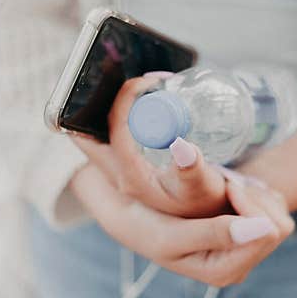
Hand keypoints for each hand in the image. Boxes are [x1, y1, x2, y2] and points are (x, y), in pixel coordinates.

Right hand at [70, 163, 294, 286]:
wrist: (135, 216)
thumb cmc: (147, 226)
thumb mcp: (173, 233)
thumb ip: (216, 233)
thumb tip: (265, 228)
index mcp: (224, 272)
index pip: (268, 232)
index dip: (250, 204)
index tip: (227, 186)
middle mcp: (239, 267)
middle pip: (278, 226)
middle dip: (254, 199)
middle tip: (226, 183)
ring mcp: (243, 252)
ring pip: (278, 216)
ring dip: (255, 195)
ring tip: (226, 187)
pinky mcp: (245, 237)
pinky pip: (272, 210)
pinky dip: (255, 195)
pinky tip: (229, 192)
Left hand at [72, 74, 228, 217]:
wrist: (205, 216)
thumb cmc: (203, 201)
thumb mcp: (201, 186)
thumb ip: (192, 170)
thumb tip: (183, 149)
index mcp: (129, 176)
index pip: (114, 128)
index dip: (126, 98)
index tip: (150, 81)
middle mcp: (117, 172)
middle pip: (91, 128)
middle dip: (107, 99)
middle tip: (142, 83)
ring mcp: (119, 167)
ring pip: (101, 129)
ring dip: (118, 106)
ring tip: (149, 88)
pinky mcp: (127, 162)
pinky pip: (115, 132)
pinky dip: (127, 114)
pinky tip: (151, 101)